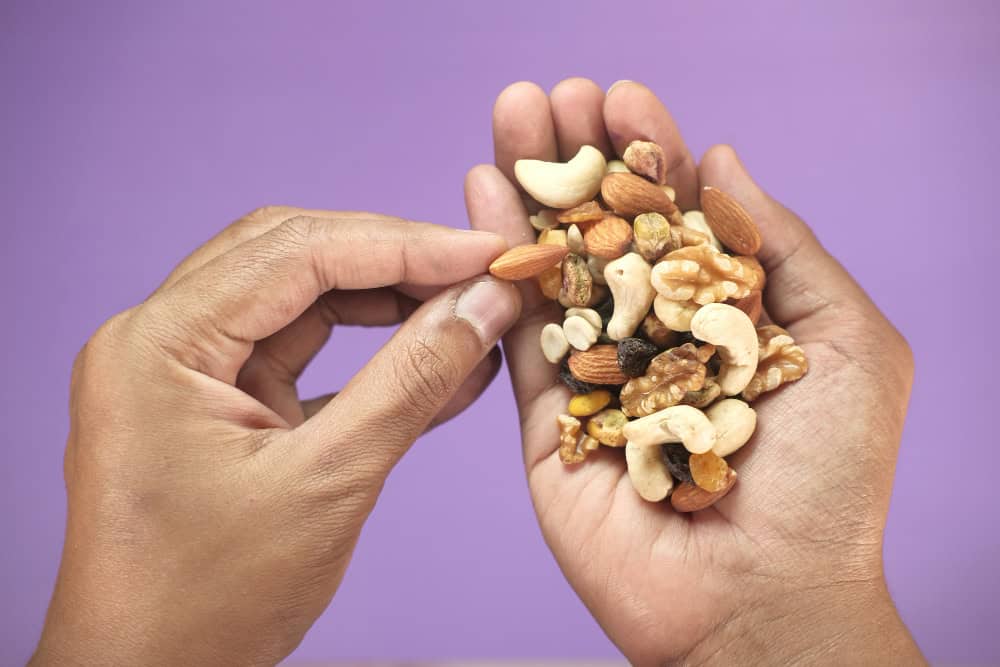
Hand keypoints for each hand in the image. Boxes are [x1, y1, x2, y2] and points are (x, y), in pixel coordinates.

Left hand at [31, 208, 519, 665]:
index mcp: (161, 344)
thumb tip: (482, 308)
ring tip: (466, 310)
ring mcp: (187, 372)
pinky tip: (436, 357)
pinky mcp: (217, 405)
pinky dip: (367, 354)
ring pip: (300, 301)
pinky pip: (300, 355)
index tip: (484, 253)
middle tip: (477, 273)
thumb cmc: (208, 599)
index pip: (296, 253)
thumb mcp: (327, 482)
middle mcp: (162, 340)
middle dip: (393, 260)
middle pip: (292, 259)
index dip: (403, 244)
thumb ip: (411, 382)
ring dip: (386, 302)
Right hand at [465, 79, 925, 664]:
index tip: (623, 95)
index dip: (648, 154)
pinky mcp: (547, 420)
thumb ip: (783, 249)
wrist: (764, 602)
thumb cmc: (829, 481)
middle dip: (577, 158)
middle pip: (605, 230)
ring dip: (529, 189)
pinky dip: (497, 263)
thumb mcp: (846, 343)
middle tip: (549, 95)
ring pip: (553, 268)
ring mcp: (596, 375)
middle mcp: (654, 335)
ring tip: (509, 115)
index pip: (675, 216)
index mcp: (723, 314)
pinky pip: (518, 333)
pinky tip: (481, 195)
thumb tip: (724, 162)